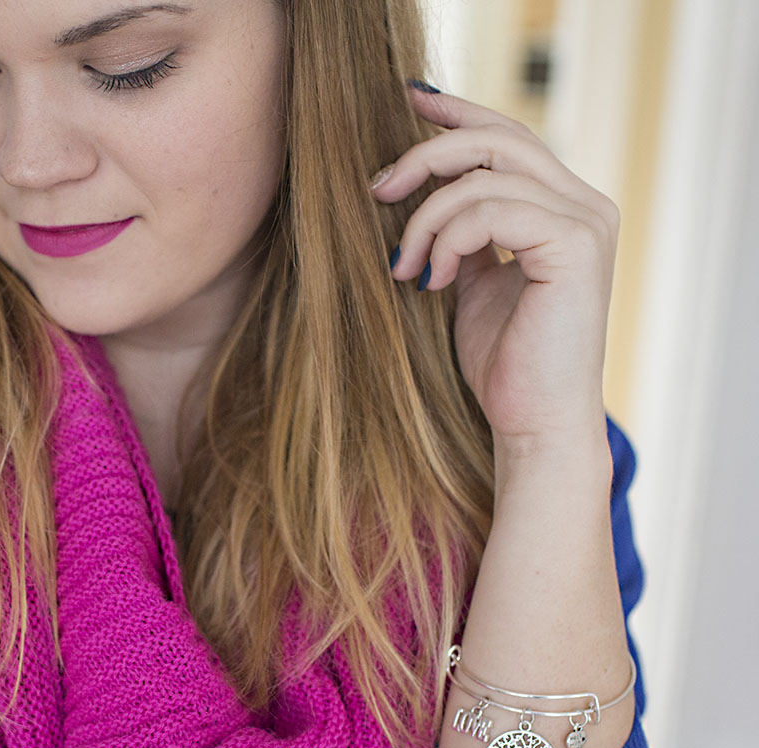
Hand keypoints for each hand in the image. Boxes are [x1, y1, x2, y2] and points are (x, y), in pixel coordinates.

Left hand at [371, 84, 620, 450]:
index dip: (455, 116)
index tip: (404, 107)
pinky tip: (433, 280)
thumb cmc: (504, 366)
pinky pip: (494, 210)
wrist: (533, 425)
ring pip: (486, 175)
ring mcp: (586, 222)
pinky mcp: (575, 246)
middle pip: (497, 139)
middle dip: (425, 156)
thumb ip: (463, 237)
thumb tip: (422, 196)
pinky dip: (449, 238)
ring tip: (405, 268)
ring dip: (426, 218)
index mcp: (564, 208)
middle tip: (377, 189)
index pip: (508, 138)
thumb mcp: (473, 288)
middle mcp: (585, 205)